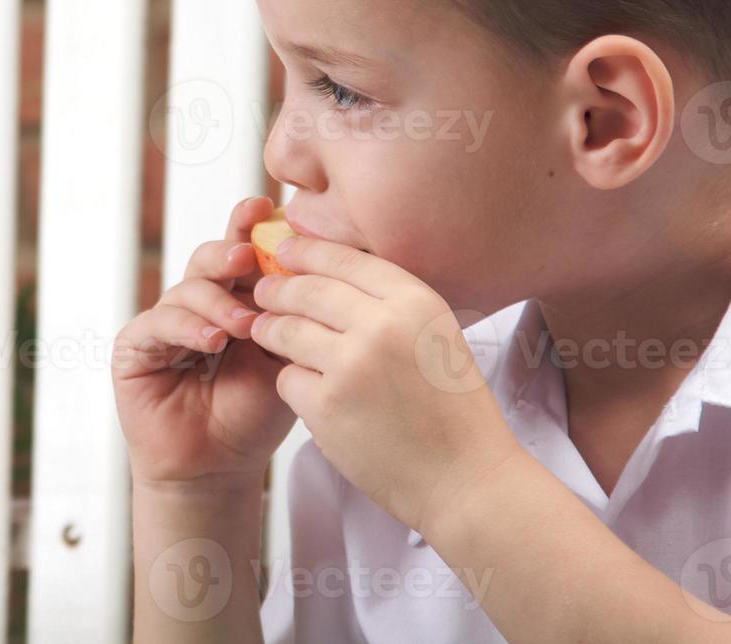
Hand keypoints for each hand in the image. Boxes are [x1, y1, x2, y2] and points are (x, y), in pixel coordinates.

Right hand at [112, 196, 299, 490]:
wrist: (217, 469)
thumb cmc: (253, 416)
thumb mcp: (283, 359)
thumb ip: (289, 316)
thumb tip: (316, 265)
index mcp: (235, 298)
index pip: (242, 252)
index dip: (249, 225)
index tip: (265, 205)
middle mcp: (197, 304)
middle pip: (209, 258)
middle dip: (229, 251)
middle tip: (248, 256)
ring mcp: (163, 323)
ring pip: (186, 288)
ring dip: (216, 302)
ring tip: (242, 327)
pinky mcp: (135, 347)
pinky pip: (159, 323)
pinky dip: (187, 328)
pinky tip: (210, 341)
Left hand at [247, 235, 520, 536]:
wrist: (467, 482)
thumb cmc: (454, 413)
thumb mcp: (438, 338)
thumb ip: (392, 305)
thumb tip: (333, 273)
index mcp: (416, 302)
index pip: (345, 258)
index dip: (307, 250)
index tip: (284, 248)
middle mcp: (382, 325)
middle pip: (306, 289)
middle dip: (277, 289)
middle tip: (263, 291)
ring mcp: (351, 364)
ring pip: (287, 330)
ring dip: (271, 330)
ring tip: (266, 332)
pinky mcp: (327, 404)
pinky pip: (287, 379)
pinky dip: (292, 383)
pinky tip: (307, 391)